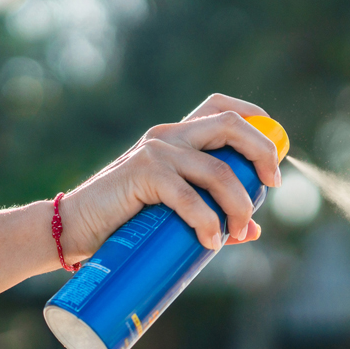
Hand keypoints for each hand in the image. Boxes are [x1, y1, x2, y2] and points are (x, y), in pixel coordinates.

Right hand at [58, 94, 280, 260]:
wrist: (74, 228)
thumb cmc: (127, 220)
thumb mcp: (176, 212)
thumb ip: (213, 213)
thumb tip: (254, 231)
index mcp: (179, 136)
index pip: (222, 107)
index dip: (257, 123)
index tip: (275, 159)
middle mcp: (170, 135)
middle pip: (230, 124)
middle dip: (262, 153)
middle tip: (272, 186)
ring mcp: (156, 151)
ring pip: (218, 170)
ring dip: (239, 205)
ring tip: (239, 232)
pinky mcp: (143, 173)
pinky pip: (189, 196)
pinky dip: (207, 222)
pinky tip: (212, 241)